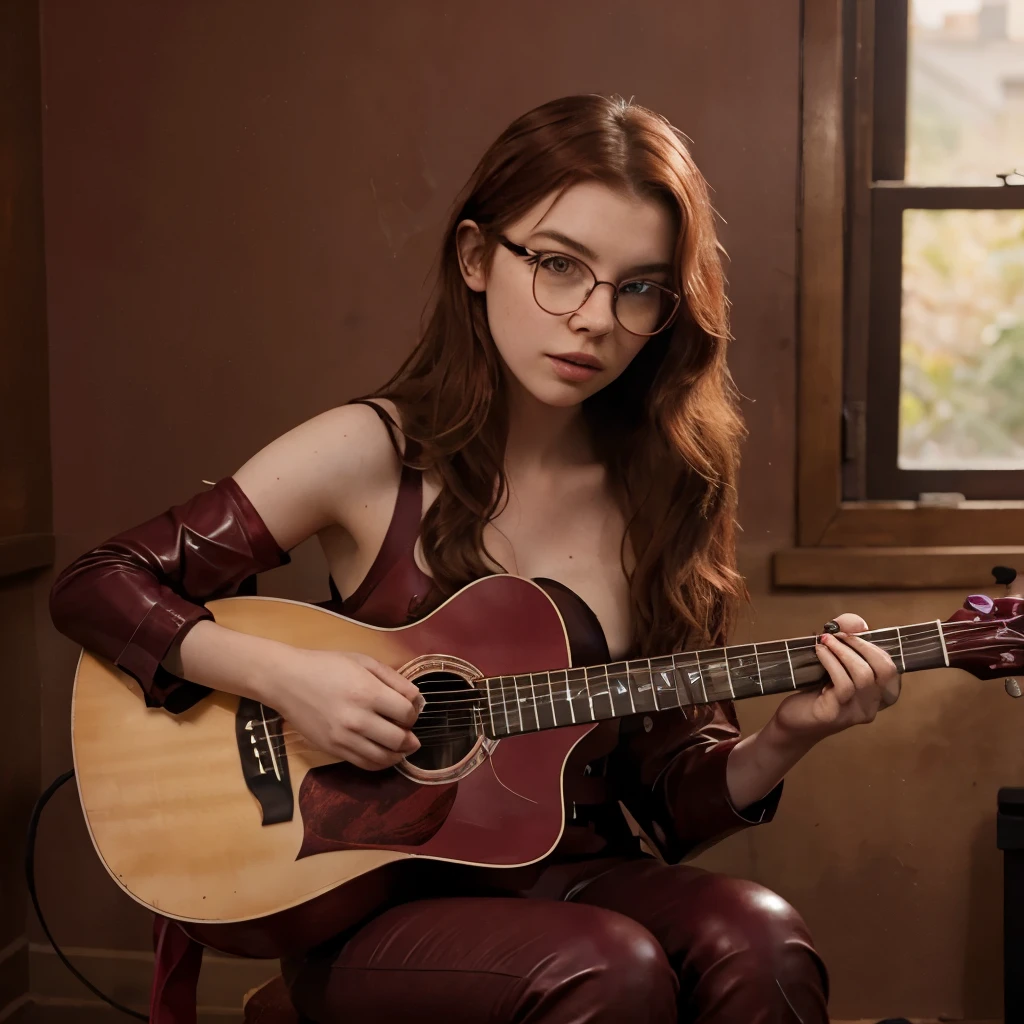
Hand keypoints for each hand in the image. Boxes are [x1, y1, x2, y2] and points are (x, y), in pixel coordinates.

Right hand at [267, 648, 423, 769]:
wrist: (286, 681)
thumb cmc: (327, 665)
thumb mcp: (364, 662)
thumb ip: (394, 679)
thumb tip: (416, 700)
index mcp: (367, 692)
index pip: (407, 712)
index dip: (414, 712)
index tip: (411, 709)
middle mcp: (357, 719)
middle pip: (399, 739)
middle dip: (410, 737)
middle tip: (410, 731)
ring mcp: (344, 738)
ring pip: (383, 757)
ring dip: (399, 754)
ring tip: (403, 747)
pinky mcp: (333, 750)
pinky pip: (364, 764)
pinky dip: (380, 763)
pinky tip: (385, 754)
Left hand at [770, 612, 900, 744]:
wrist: (793, 723)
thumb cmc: (815, 693)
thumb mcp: (835, 667)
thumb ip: (848, 646)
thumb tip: (858, 623)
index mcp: (877, 696)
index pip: (891, 669)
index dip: (874, 646)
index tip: (852, 632)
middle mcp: (872, 706)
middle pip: (883, 670)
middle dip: (861, 645)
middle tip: (838, 634)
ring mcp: (856, 712)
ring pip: (863, 676)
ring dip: (843, 651)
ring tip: (825, 640)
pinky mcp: (836, 715)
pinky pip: (843, 684)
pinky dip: (831, 662)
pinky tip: (819, 652)